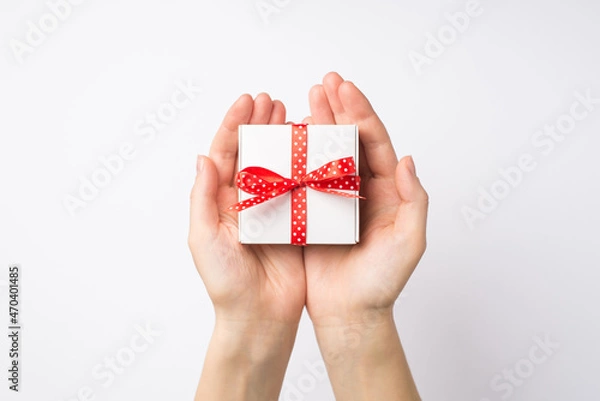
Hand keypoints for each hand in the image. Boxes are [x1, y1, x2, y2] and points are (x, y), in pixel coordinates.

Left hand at [188, 93, 304, 400]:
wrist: (259, 316)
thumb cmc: (226, 284)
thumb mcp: (204, 239)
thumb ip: (203, 198)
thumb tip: (203, 157)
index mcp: (221, 203)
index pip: (226, 155)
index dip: (235, 126)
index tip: (248, 101)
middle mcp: (246, 202)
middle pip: (253, 154)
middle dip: (260, 125)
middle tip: (272, 100)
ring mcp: (272, 211)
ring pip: (278, 166)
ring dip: (283, 139)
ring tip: (292, 114)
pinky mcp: (295, 222)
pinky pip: (300, 188)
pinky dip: (305, 165)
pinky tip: (312, 147)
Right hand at [302, 72, 427, 399]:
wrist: (351, 313)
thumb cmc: (383, 282)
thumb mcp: (409, 242)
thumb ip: (414, 201)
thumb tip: (407, 159)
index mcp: (387, 192)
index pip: (374, 145)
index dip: (361, 114)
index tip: (345, 90)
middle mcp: (361, 190)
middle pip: (349, 142)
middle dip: (338, 109)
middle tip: (324, 83)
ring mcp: (335, 200)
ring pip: (325, 155)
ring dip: (317, 125)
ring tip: (306, 99)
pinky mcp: (313, 214)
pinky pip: (304, 179)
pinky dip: (297, 156)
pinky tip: (288, 137)